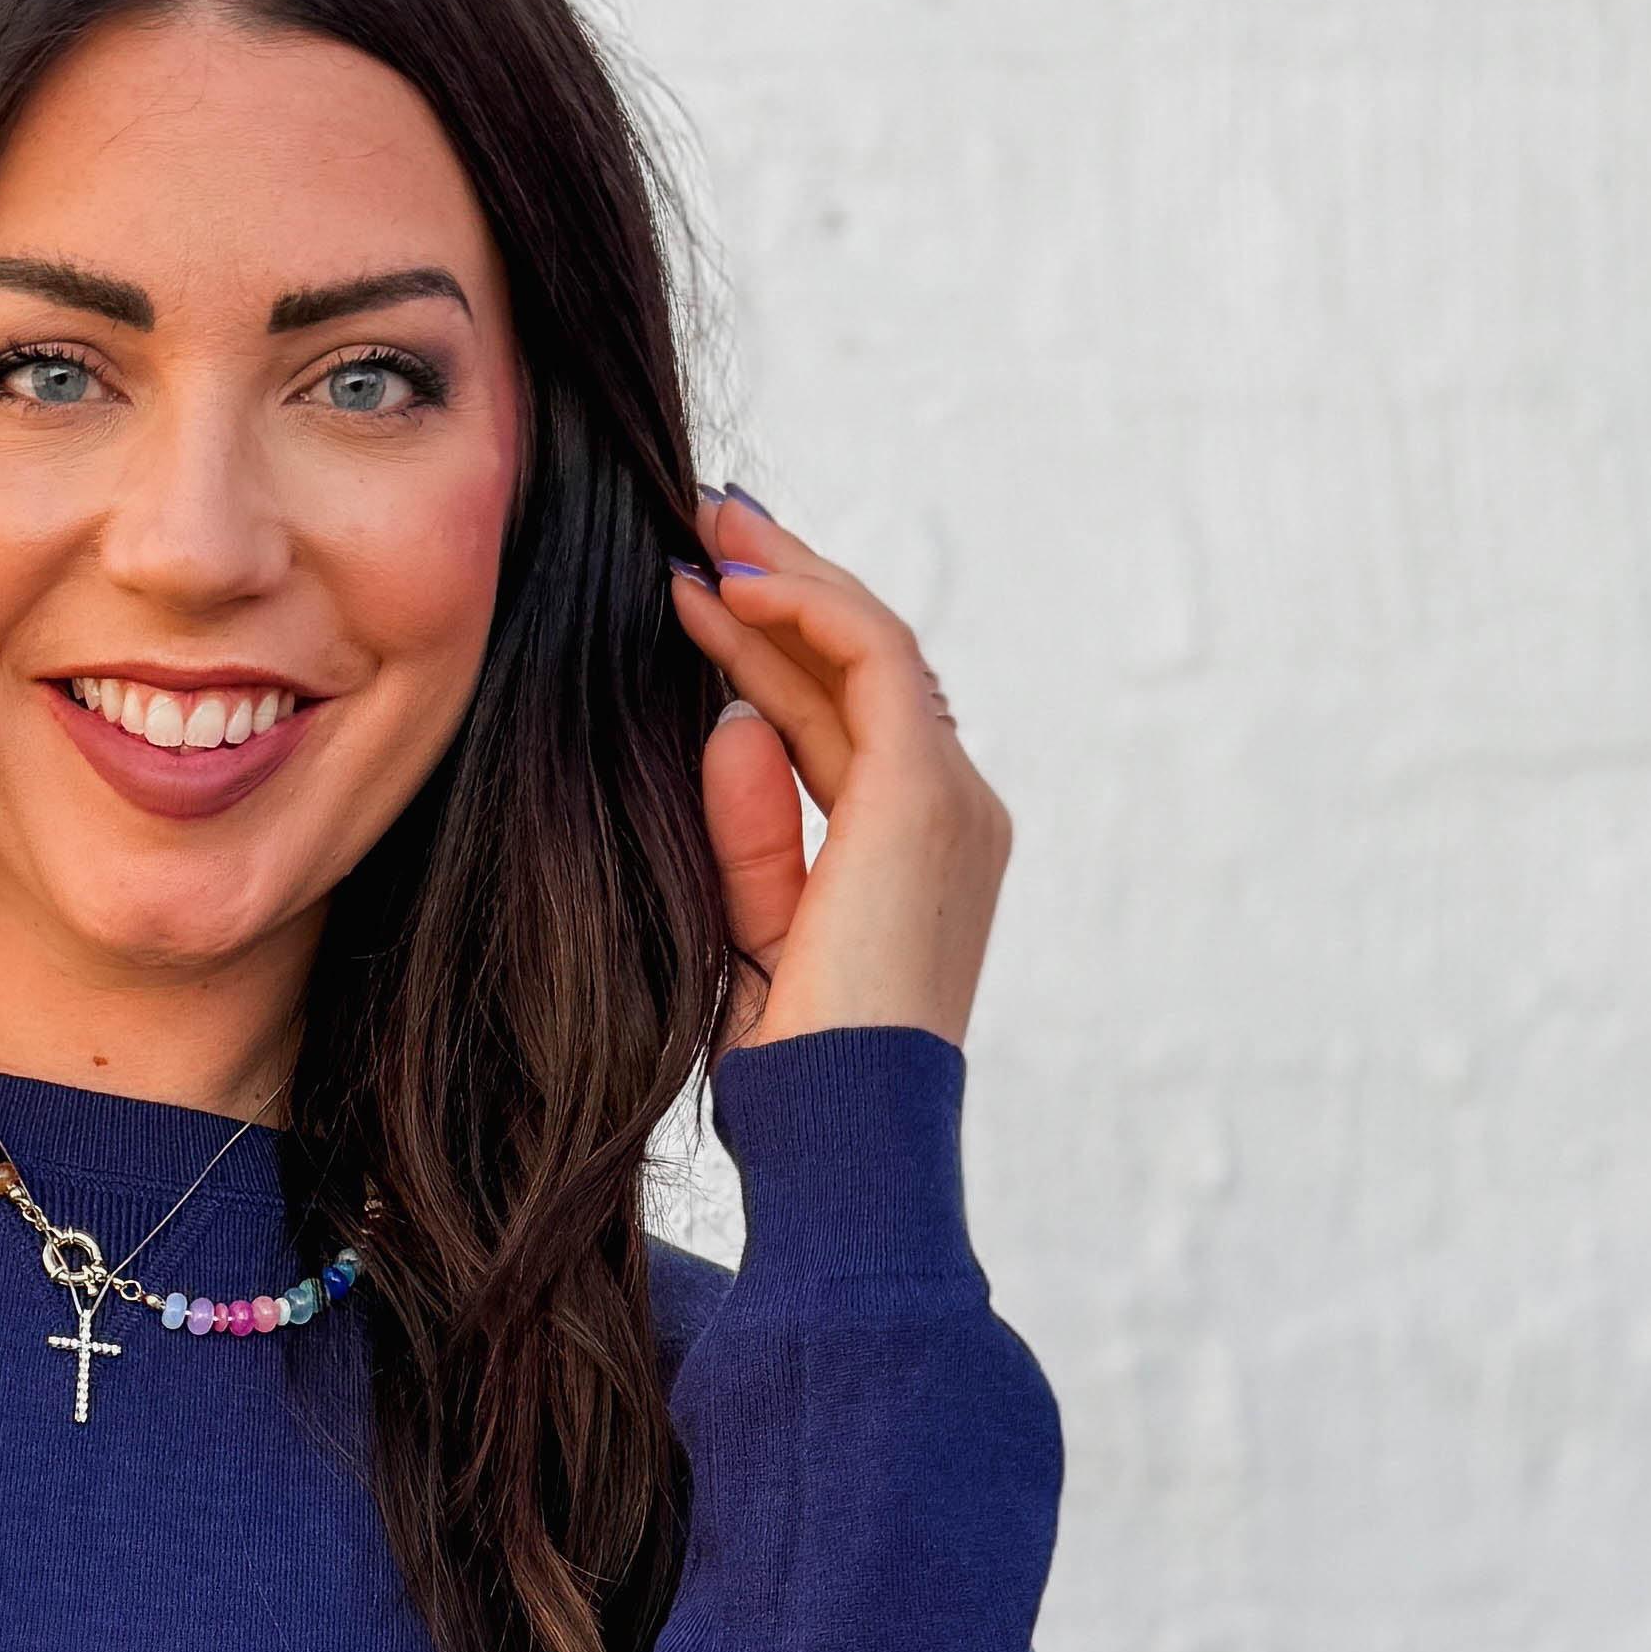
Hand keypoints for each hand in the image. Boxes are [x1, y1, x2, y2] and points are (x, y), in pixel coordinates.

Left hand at [670, 488, 1009, 1051]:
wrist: (835, 1129)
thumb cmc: (792, 1068)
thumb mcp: (752, 931)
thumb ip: (752, 831)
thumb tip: (730, 718)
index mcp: (919, 851)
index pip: (844, 719)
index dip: (773, 649)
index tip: (695, 595)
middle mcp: (955, 813)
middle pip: (864, 669)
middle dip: (784, 587)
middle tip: (704, 523)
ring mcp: (953, 799)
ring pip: (873, 646)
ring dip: (786, 580)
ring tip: (705, 531)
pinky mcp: (927, 791)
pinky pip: (873, 658)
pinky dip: (805, 609)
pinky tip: (732, 585)